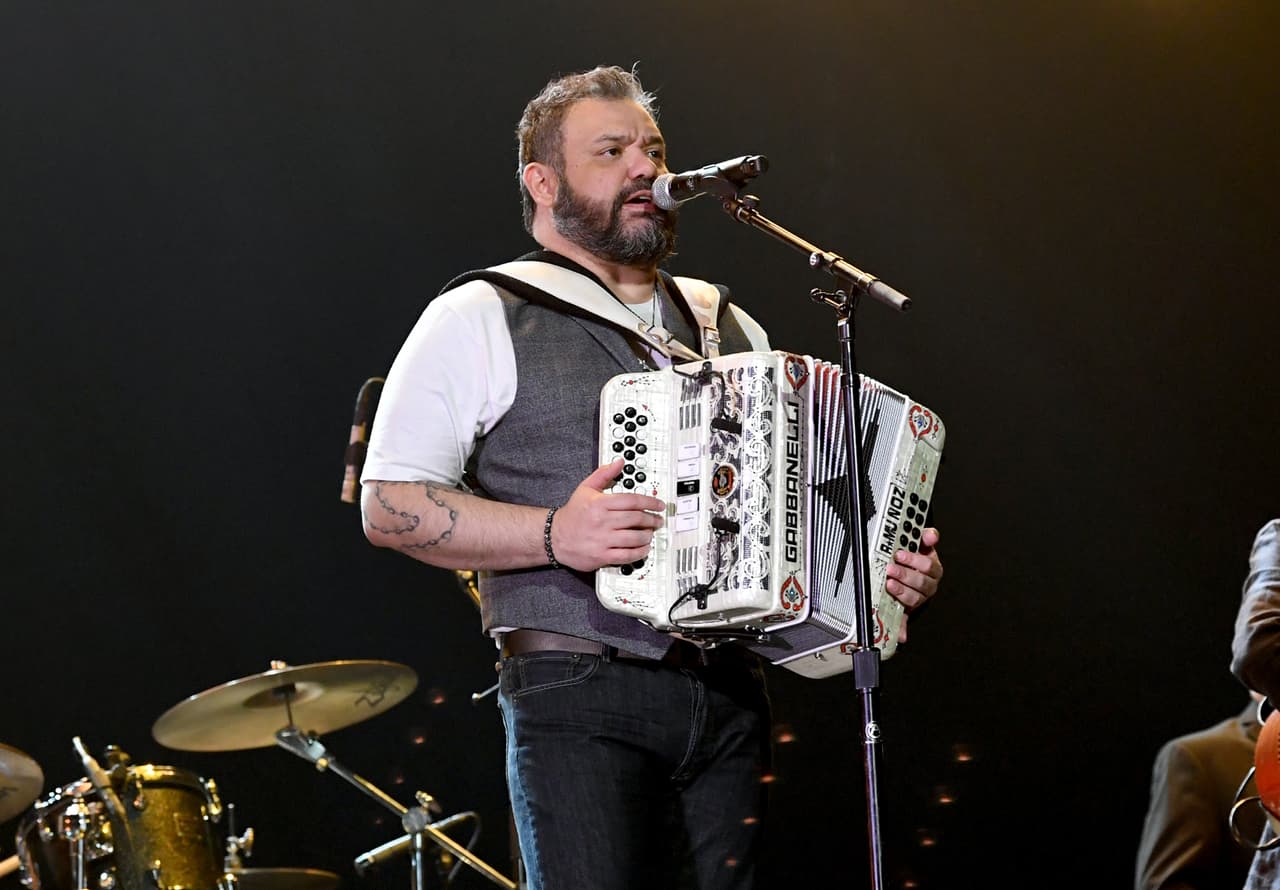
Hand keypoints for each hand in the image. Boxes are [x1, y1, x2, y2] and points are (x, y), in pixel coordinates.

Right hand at [551, 459, 664, 571]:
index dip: (650, 502)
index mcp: (600, 504)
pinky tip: (643, 548)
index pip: (632, 500)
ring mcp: (602, 540)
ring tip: (650, 533)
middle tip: (658, 520)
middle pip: (636, 519)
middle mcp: (602, 521)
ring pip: (634, 537)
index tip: (658, 505)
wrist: (554, 537)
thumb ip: (604, 474)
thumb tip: (619, 463)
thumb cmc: (572, 514)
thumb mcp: (585, 488)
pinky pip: (627, 555)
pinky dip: (639, 552)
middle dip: (652, 519)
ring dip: (647, 535)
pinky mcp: (602, 556)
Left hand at [886, 527, 942, 642]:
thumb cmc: (911, 560)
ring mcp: (918, 598)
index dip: (915, 560)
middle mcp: (927, 584)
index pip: (928, 565)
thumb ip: (925, 538)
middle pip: (922, 582)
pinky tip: (901, 636)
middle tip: (892, 569)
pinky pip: (906, 622)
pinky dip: (903, 630)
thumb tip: (930, 534)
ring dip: (902, 592)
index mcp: (931, 568)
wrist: (904, 574)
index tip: (900, 554)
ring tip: (890, 584)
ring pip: (915, 598)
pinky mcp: (907, 611)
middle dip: (905, 575)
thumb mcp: (917, 546)